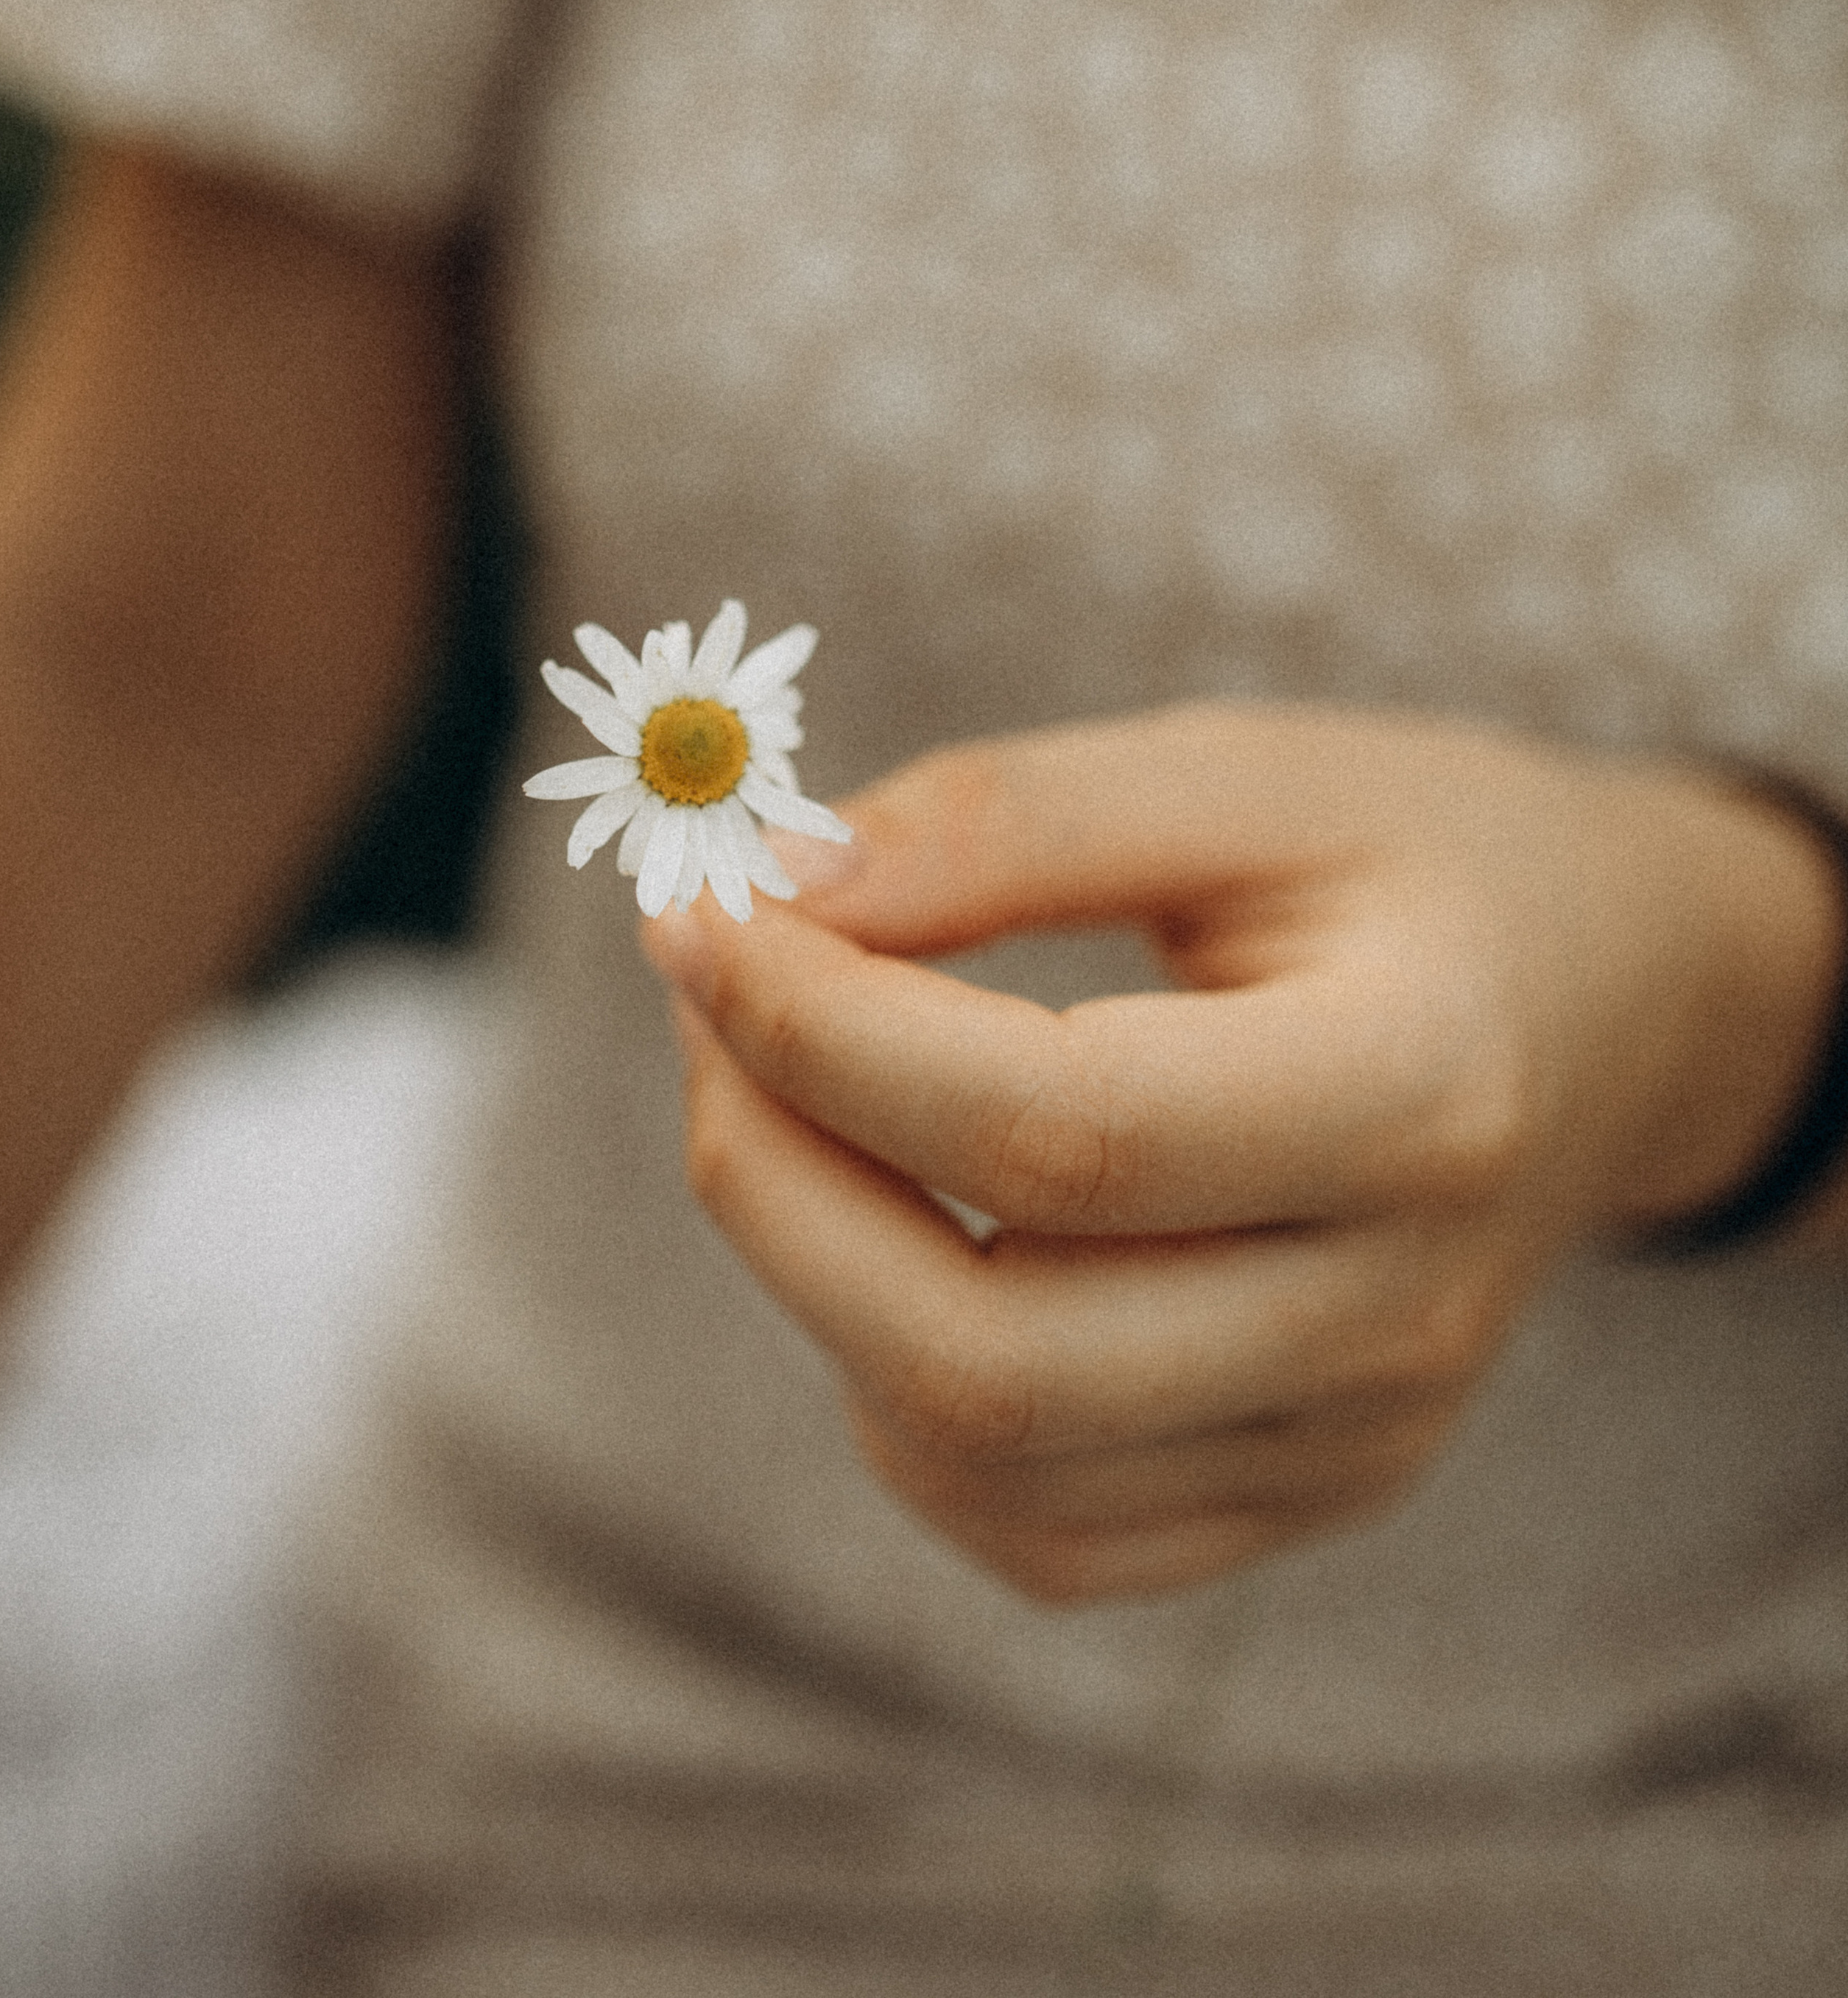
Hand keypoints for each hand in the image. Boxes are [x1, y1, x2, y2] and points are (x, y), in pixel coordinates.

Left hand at [643, 707, 1840, 1602]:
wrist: (1602, 1007)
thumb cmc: (1413, 860)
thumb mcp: (1242, 773)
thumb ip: (1009, 822)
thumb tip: (766, 895)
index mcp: (1424, 1092)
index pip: (1063, 1132)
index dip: (827, 1031)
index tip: (695, 913)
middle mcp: (1400, 1315)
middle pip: (994, 1355)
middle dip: (771, 1174)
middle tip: (706, 1004)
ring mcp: (1352, 1441)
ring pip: (982, 1458)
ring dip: (812, 1267)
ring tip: (791, 1085)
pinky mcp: (1299, 1500)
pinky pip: (1032, 1524)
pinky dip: (895, 1384)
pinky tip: (898, 1223)